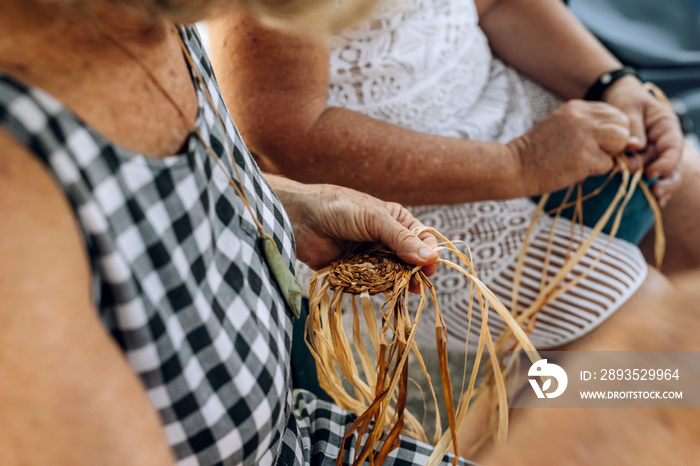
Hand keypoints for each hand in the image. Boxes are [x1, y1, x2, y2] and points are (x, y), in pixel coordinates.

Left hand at [267, 176, 439, 281]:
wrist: (300, 219)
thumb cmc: (339, 208)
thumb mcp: (375, 219)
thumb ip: (402, 239)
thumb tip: (431, 258)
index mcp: (395, 221)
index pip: (422, 239)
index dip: (429, 254)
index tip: (429, 269)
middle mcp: (385, 239)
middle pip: (409, 262)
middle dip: (412, 273)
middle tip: (415, 286)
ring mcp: (370, 256)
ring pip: (391, 276)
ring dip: (393, 283)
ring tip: (396, 289)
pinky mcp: (354, 271)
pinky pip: (370, 284)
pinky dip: (373, 287)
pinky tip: (372, 288)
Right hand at [508, 100, 631, 195]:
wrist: (513, 167)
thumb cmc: (535, 153)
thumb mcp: (560, 126)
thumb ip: (586, 126)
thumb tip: (617, 138)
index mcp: (576, 107)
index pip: (614, 113)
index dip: (612, 130)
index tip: (598, 143)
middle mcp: (583, 117)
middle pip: (623, 124)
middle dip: (617, 141)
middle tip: (598, 154)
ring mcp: (586, 136)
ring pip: (622, 140)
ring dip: (612, 154)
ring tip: (591, 161)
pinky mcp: (586, 157)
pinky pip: (608, 164)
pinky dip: (597, 170)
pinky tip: (577, 170)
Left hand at [602, 76, 683, 206]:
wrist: (616, 98)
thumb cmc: (625, 99)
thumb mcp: (629, 107)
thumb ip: (633, 127)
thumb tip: (635, 146)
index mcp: (666, 128)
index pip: (673, 148)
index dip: (666, 162)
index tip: (652, 172)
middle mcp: (663, 144)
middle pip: (671, 165)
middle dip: (666, 180)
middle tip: (655, 191)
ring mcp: (654, 154)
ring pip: (662, 175)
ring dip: (658, 187)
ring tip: (655, 199)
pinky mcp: (642, 161)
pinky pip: (646, 177)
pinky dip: (648, 188)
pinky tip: (652, 202)